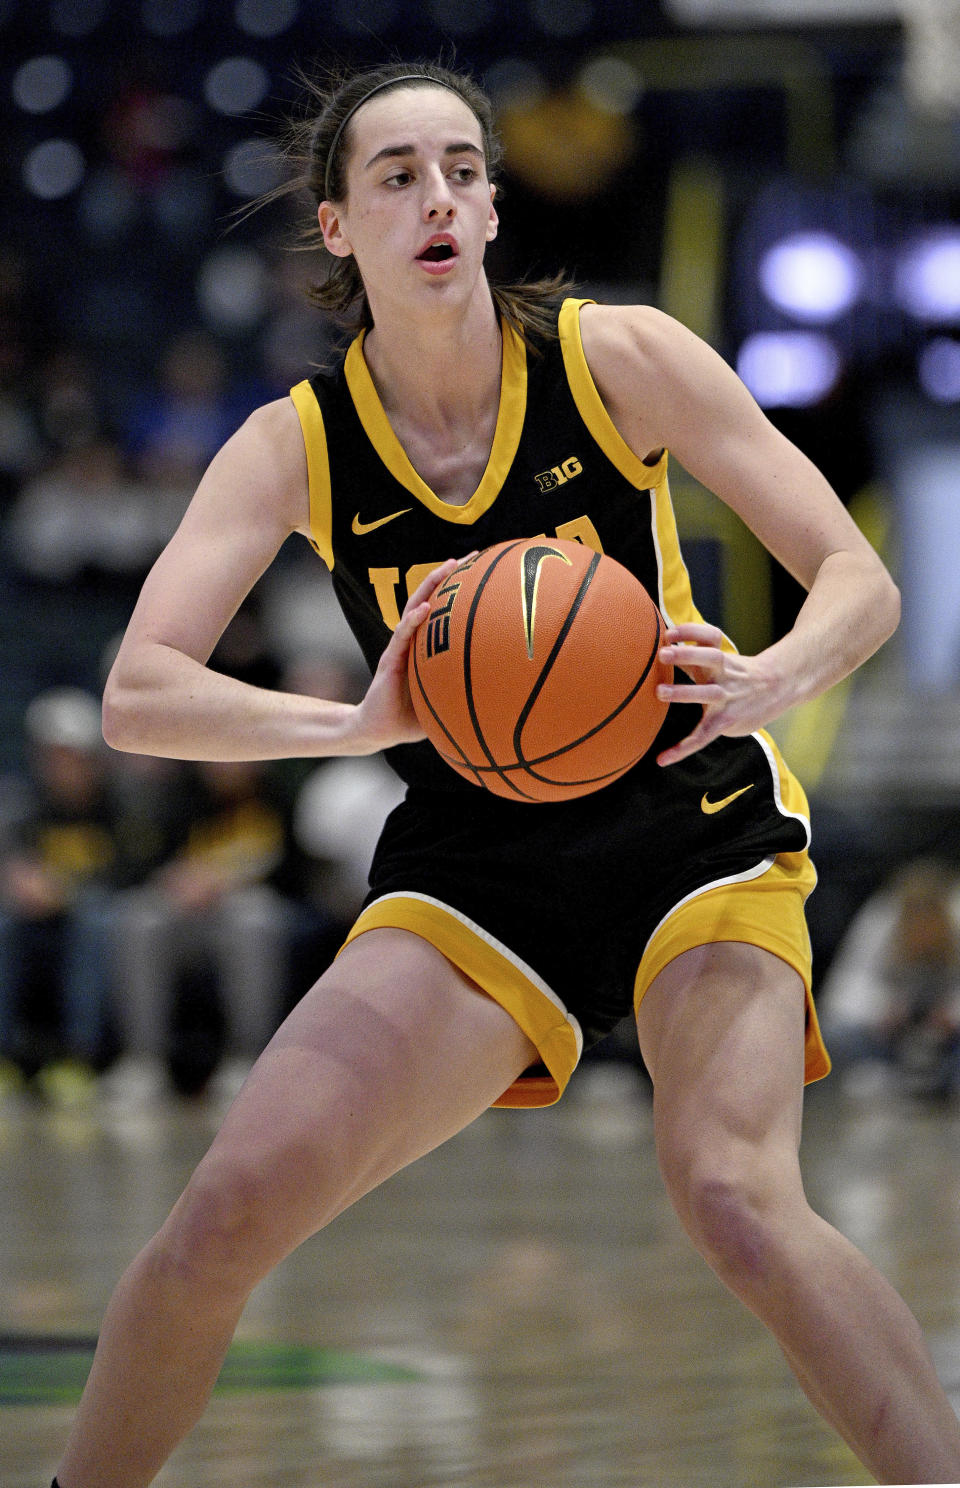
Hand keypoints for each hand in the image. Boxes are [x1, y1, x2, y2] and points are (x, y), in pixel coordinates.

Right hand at [351, 556, 474, 752]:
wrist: (378, 730)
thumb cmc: (411, 717)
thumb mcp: (445, 702)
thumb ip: (467, 694)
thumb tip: (506, 699)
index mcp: (425, 646)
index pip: (444, 610)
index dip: (461, 590)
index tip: (484, 571)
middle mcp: (413, 640)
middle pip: (431, 598)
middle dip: (449, 575)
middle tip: (473, 556)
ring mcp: (400, 648)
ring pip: (415, 608)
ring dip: (431, 586)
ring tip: (447, 567)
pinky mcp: (389, 660)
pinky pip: (402, 637)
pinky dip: (413, 620)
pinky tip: (424, 608)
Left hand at [654, 622, 783, 766]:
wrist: (779, 688)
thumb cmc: (737, 674)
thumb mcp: (720, 662)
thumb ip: (692, 659)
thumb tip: (660, 649)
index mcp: (722, 657)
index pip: (710, 636)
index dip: (690, 632)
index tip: (669, 633)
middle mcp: (725, 674)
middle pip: (710, 657)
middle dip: (687, 654)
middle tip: (663, 653)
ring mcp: (726, 697)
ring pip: (706, 692)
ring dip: (684, 692)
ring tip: (660, 692)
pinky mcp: (726, 720)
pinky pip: (703, 735)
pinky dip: (683, 748)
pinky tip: (663, 759)